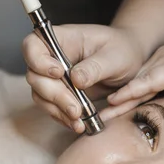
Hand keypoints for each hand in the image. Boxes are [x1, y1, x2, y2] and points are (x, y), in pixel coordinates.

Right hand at [23, 24, 144, 131]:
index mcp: (63, 39)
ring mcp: (55, 77)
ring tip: (79, 122)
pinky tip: (79, 124)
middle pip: (35, 76)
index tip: (58, 73)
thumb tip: (76, 80)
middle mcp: (52, 57)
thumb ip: (95, 67)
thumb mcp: (115, 57)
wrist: (130, 62)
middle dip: (55, 95)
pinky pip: (53, 107)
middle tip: (76, 109)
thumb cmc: (122, 50)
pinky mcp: (62, 93)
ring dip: (58, 110)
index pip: (33, 45)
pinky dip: (64, 117)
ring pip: (42, 95)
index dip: (38, 60)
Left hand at [102, 34, 163, 119]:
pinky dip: (132, 91)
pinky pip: (149, 81)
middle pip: (133, 82)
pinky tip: (118, 100)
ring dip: (117, 99)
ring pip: (136, 82)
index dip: (126, 97)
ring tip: (99, 113)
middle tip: (95, 114)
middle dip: (114, 100)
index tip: (111, 112)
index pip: (142, 82)